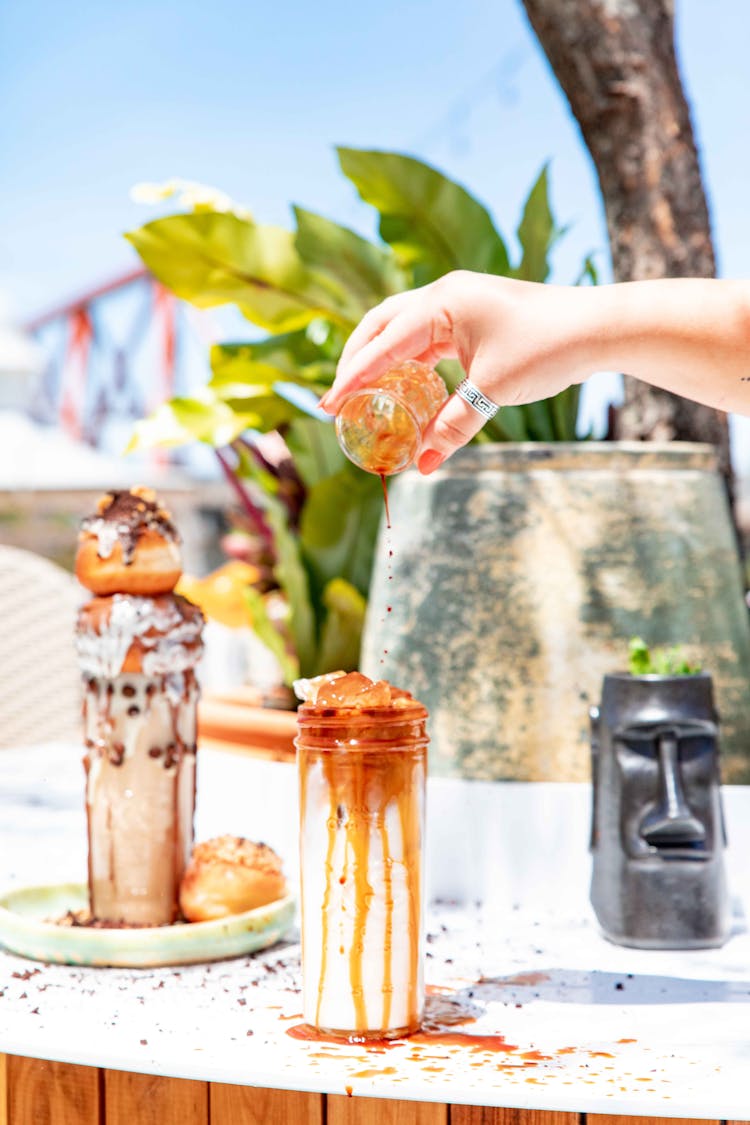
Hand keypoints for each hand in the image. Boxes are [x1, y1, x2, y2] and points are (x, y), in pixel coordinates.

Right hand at [320, 272, 584, 472]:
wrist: (598, 326)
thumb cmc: (548, 350)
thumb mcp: (493, 392)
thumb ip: (452, 428)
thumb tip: (420, 466)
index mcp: (442, 303)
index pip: (383, 344)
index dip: (353, 377)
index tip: (329, 405)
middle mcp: (444, 295)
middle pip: (380, 326)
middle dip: (356, 363)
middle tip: (336, 400)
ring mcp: (459, 302)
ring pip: (401, 329)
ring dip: (379, 359)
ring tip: (362, 395)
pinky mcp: (472, 315)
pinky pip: (425, 336)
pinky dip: (407, 360)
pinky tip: (404, 386)